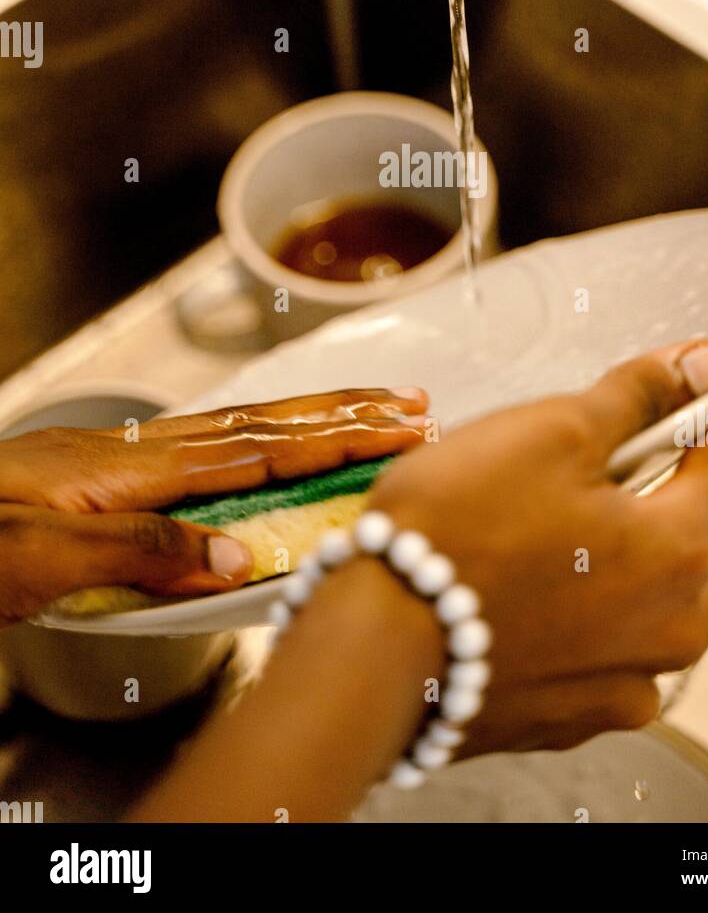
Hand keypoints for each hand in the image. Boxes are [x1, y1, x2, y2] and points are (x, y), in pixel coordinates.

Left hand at [0, 387, 426, 625]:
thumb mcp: (38, 559)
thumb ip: (140, 552)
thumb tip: (239, 553)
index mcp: (129, 468)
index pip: (255, 449)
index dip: (333, 439)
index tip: (399, 429)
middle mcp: (134, 453)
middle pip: (258, 425)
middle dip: (341, 415)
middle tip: (411, 404)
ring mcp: (120, 459)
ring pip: (235, 429)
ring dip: (307, 420)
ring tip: (364, 413)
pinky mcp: (104, 476)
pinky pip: (204, 450)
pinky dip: (256, 441)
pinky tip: (266, 447)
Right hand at [370, 340, 707, 755]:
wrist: (373, 647)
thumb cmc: (455, 531)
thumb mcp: (550, 431)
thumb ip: (638, 397)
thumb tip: (703, 365)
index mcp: (677, 550)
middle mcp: (670, 630)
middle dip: (687, 496)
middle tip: (630, 461)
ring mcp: (623, 684)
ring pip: (671, 607)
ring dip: (646, 565)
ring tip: (573, 530)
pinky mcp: (574, 716)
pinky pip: (616, 656)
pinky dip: (599, 620)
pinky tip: (542, 591)